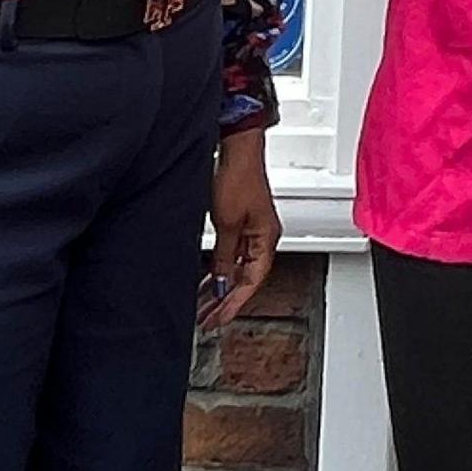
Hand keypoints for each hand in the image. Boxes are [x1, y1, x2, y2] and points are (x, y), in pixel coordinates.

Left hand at [201, 132, 278, 329]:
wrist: (238, 150)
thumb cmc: (239, 178)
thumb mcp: (227, 224)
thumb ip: (224, 256)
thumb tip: (222, 282)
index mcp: (266, 240)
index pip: (252, 282)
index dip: (234, 304)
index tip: (218, 320)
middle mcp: (263, 237)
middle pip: (246, 278)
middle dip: (226, 300)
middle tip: (208, 319)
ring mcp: (253, 230)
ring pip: (238, 268)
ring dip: (222, 286)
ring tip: (204, 304)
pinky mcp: (241, 222)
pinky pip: (232, 255)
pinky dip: (220, 269)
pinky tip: (208, 278)